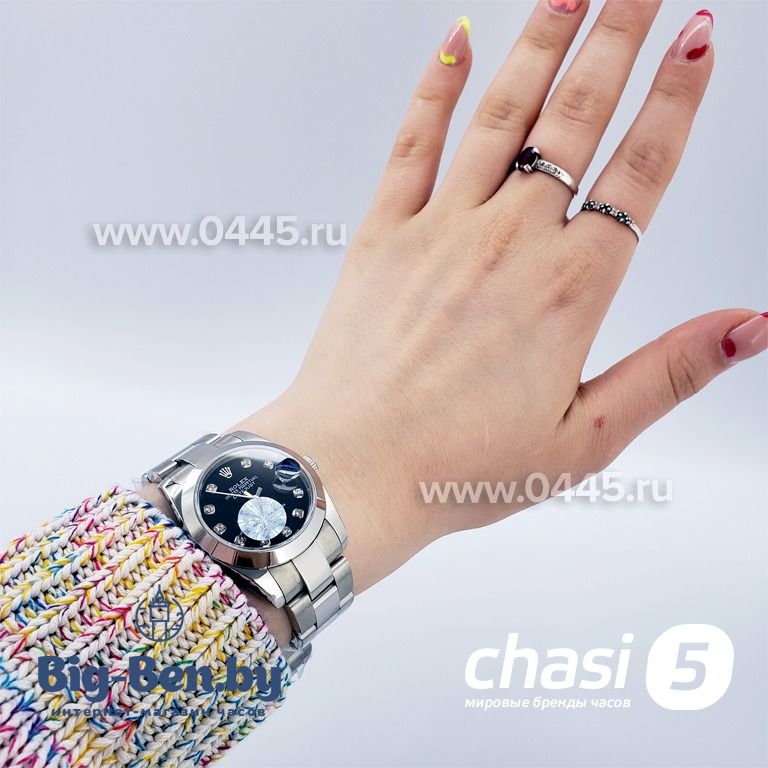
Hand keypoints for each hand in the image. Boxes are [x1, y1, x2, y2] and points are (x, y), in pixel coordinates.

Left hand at [234, 1, 766, 594]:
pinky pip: (414, 142)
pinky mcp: (383, 235)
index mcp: (570, 291)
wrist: (352, 470)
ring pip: (505, 113)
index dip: (678, 100)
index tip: (702, 40)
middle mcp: (510, 242)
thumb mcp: (584, 440)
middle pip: (578, 116)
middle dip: (621, 37)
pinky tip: (458, 41)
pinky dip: (438, 86)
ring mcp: (441, 229)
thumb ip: (669, 373)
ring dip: (544, 39)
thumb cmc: (459, 467)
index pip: (641, 172)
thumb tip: (753, 327)